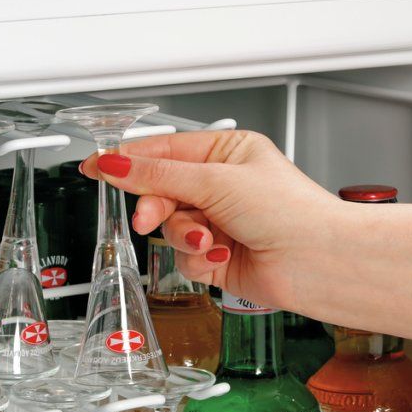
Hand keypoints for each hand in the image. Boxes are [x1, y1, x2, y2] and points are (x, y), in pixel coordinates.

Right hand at [79, 130, 340, 311]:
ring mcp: (221, 223)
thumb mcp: (215, 180)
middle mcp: (223, 187)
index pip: (165, 151)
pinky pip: (186, 258)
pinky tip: (223, 257)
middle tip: (150, 217)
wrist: (316, 261)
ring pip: (171, 229)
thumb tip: (116, 162)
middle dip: (158, 207)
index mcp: (227, 152)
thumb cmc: (289, 212)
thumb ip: (158, 174)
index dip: (128, 159)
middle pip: (162, 193)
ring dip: (185, 237)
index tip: (95, 165)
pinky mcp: (220, 259)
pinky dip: (199, 260)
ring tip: (208, 240)